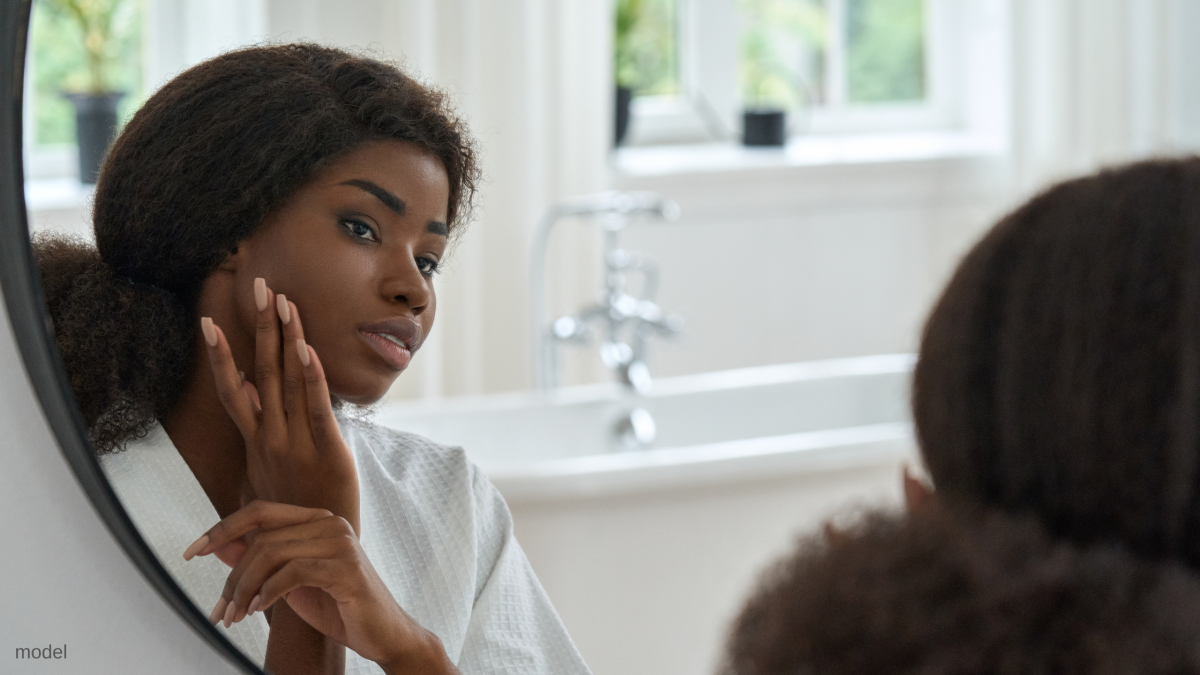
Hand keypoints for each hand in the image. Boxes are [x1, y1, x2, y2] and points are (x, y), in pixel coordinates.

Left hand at [185, 501, 458, 673]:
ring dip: (245, 590)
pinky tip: (259, 611)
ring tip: (237, 615)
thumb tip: (221, 547)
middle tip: (222, 609)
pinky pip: (292, 573)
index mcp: (317, 520)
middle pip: (261, 537)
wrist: (385, 634)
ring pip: (272, 554)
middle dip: (232, 577)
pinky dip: (267, 594)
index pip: (260, 512)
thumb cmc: (341, 607)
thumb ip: (260, 562)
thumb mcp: (290, 584)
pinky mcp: (346, 568)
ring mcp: (340, 542)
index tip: (193, 551)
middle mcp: (330, 523)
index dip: (222, 528)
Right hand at [201, 277, 359, 531]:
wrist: (311, 558)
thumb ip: (259, 453)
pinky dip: (310, 377)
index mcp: (255, 443)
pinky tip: (307, 348)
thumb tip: (255, 429)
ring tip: (285, 301)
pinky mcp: (326, 451)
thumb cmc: (292, 520)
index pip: (233, 390)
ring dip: (285, 338)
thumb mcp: (265, 485)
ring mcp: (294, 444)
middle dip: (260, 327)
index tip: (209, 322)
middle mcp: (268, 438)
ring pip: (285, 381)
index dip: (221, 355)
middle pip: (259, 372)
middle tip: (262, 286)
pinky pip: (316, 407)